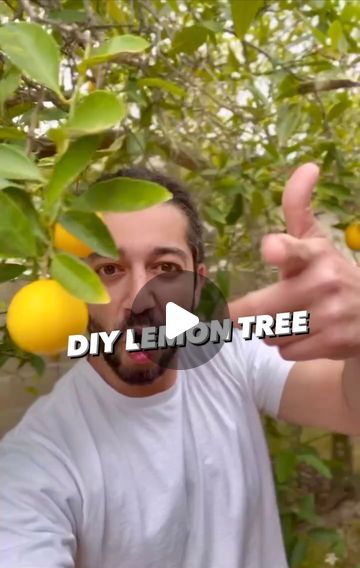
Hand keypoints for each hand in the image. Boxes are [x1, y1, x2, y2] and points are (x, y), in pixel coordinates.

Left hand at [233, 163, 359, 360]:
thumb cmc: (327, 272)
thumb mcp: (315, 240)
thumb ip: (298, 207)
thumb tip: (308, 166)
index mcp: (315, 253)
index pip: (296, 249)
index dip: (282, 250)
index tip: (271, 249)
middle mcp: (324, 282)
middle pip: (259, 311)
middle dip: (251, 315)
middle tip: (258, 310)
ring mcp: (330, 315)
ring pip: (270, 333)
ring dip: (273, 331)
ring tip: (296, 319)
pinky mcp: (334, 342)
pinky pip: (285, 351)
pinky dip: (289, 346)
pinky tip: (309, 334)